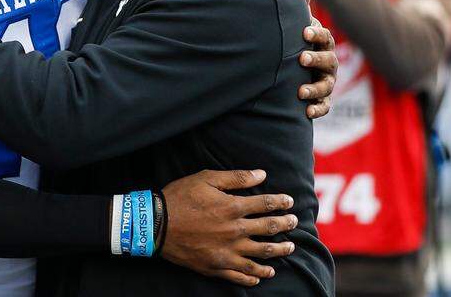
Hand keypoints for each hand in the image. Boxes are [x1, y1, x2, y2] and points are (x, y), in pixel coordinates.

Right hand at [161, 169, 297, 285]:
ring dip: (278, 252)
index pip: (266, 204)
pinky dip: (255, 276)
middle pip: (268, 229)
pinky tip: (263, 275)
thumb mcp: (205, 179)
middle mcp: (235, 231)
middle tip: (294, 223)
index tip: (289, 202)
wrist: (155, 224)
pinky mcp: (217, 267)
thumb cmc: (179, 198)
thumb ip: (236, 178)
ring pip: (261, 255)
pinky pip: (241, 275)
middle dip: (285, 225)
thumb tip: (261, 174)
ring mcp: (227, 252)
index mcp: (232, 208)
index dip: (280, 202)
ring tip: (289, 249)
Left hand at [298, 0, 337, 118]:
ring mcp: (327, 81)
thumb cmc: (299, 42)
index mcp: (323, 44)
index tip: (304, 31)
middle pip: (328, 61)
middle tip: (301, 58)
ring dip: (315, 88)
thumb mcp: (301, 26)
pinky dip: (317, 109)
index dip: (316, 34)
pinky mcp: (322, 99)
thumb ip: (302, 7)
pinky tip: (306, 112)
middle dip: (315, 59)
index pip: (324, 37)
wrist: (298, 69)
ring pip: (326, 86)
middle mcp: (329, 63)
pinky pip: (324, 107)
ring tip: (300, 91)